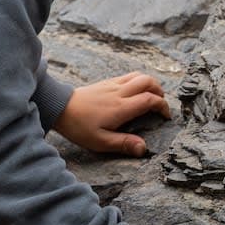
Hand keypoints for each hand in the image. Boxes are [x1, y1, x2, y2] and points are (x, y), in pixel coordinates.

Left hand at [57, 72, 171, 156]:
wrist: (59, 108)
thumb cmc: (79, 127)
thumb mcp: (100, 141)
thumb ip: (123, 144)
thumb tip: (143, 148)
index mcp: (121, 107)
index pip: (150, 99)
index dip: (163, 106)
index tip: (166, 116)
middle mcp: (119, 92)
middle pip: (148, 81)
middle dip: (160, 91)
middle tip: (161, 104)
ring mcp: (112, 85)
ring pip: (138, 75)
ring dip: (150, 83)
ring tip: (151, 96)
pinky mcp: (105, 82)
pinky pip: (127, 76)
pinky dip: (137, 80)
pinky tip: (134, 91)